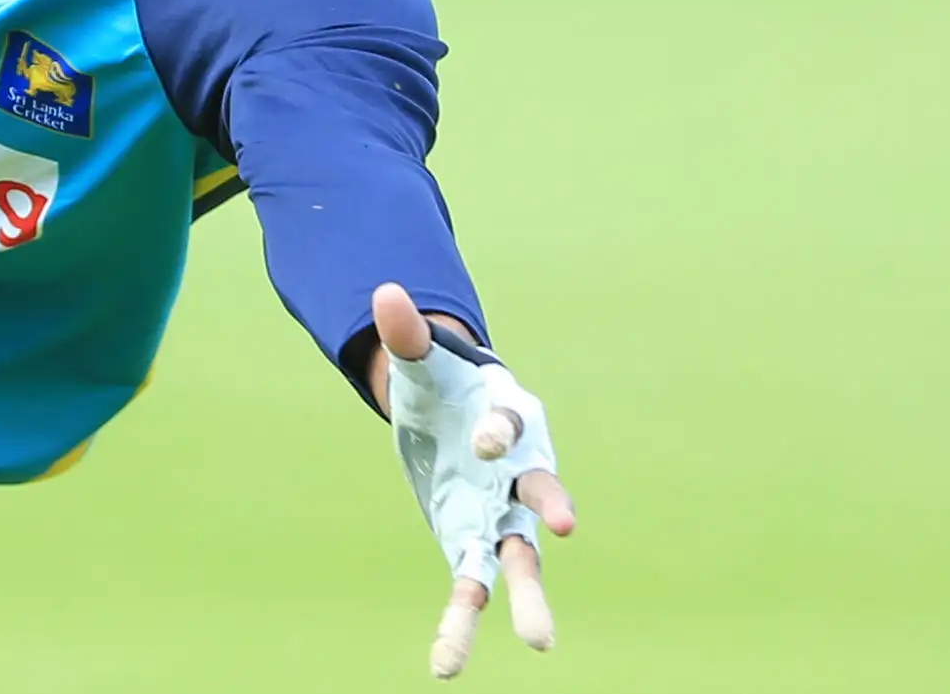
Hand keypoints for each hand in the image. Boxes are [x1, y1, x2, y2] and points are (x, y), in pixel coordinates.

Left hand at [372, 284, 576, 680]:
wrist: (451, 418)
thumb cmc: (444, 383)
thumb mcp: (422, 361)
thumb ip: (407, 333)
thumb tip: (384, 294)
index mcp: (511, 415)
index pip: (510, 423)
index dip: (500, 431)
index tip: (486, 440)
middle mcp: (519, 470)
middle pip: (540, 491)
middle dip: (551, 504)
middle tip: (565, 526)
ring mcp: (501, 513)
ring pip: (521, 559)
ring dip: (530, 597)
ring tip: (540, 643)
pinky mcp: (473, 542)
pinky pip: (472, 588)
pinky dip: (460, 623)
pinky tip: (444, 664)